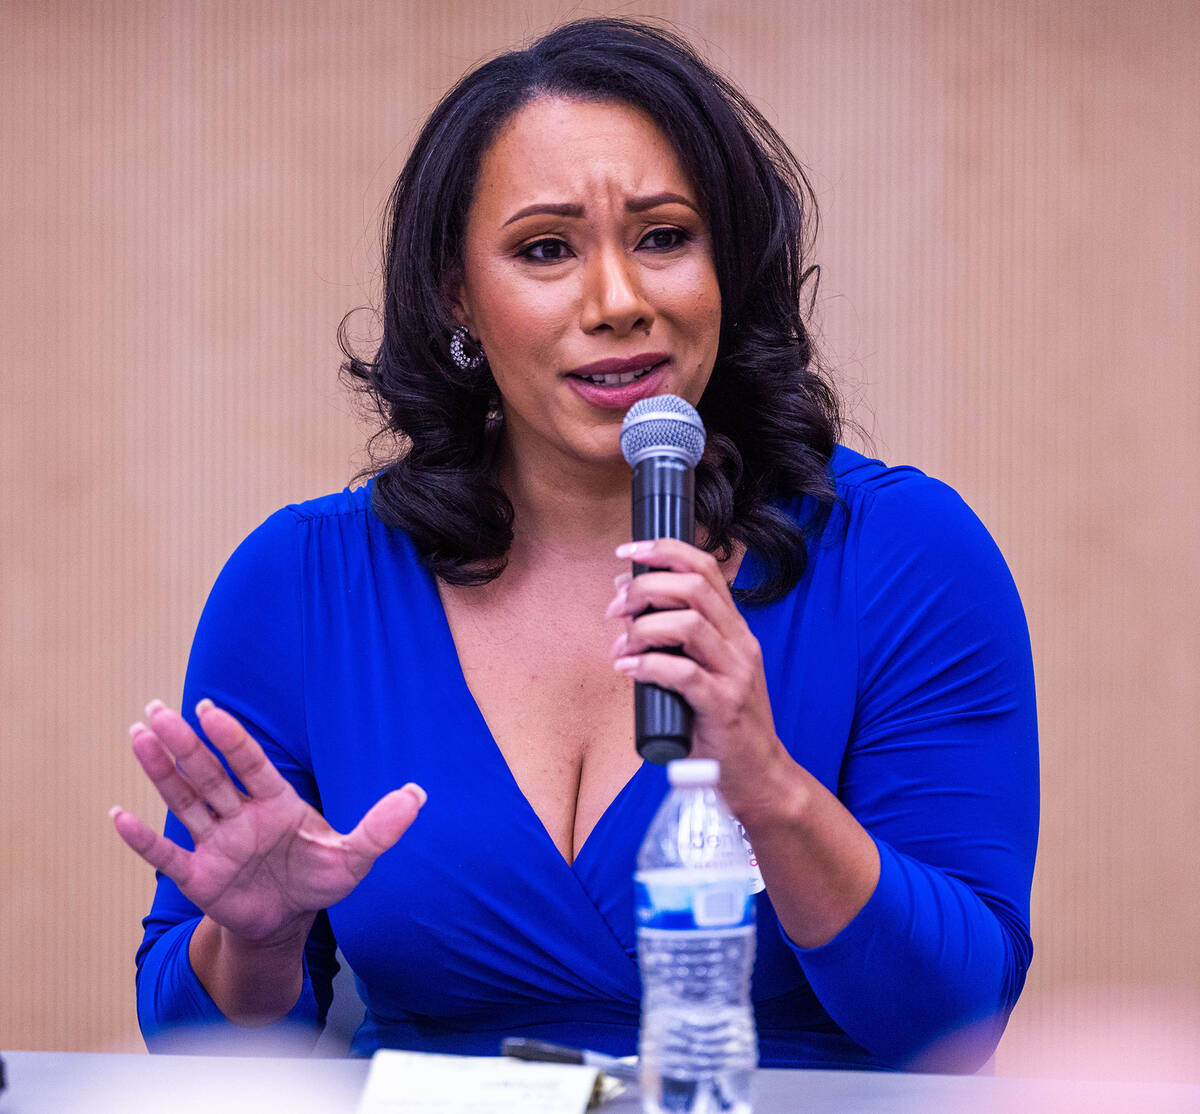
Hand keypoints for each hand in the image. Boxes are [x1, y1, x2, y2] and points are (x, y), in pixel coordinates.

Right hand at [111, 699, 424, 945]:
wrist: (289, 921)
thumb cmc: (318, 878)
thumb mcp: (354, 857)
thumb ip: (380, 827)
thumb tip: (418, 795)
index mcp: (275, 802)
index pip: (249, 764)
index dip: (230, 738)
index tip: (208, 710)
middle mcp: (240, 816)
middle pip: (207, 774)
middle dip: (182, 743)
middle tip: (155, 709)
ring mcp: (217, 843)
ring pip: (185, 801)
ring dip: (160, 771)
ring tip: (137, 735)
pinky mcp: (198, 876)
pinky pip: (166, 855)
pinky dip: (143, 838)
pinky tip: (119, 814)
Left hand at [607, 538, 789, 813]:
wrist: (758, 775)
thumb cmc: (722, 723)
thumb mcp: (709, 671)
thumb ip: (679, 643)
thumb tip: (629, 616)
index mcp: (735, 629)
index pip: (706, 568)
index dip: (665, 551)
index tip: (628, 552)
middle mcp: (740, 644)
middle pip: (694, 589)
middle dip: (645, 587)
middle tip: (615, 606)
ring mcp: (735, 674)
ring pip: (689, 624)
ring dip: (643, 628)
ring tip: (622, 644)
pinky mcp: (723, 706)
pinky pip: (683, 673)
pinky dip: (648, 666)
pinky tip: (628, 669)